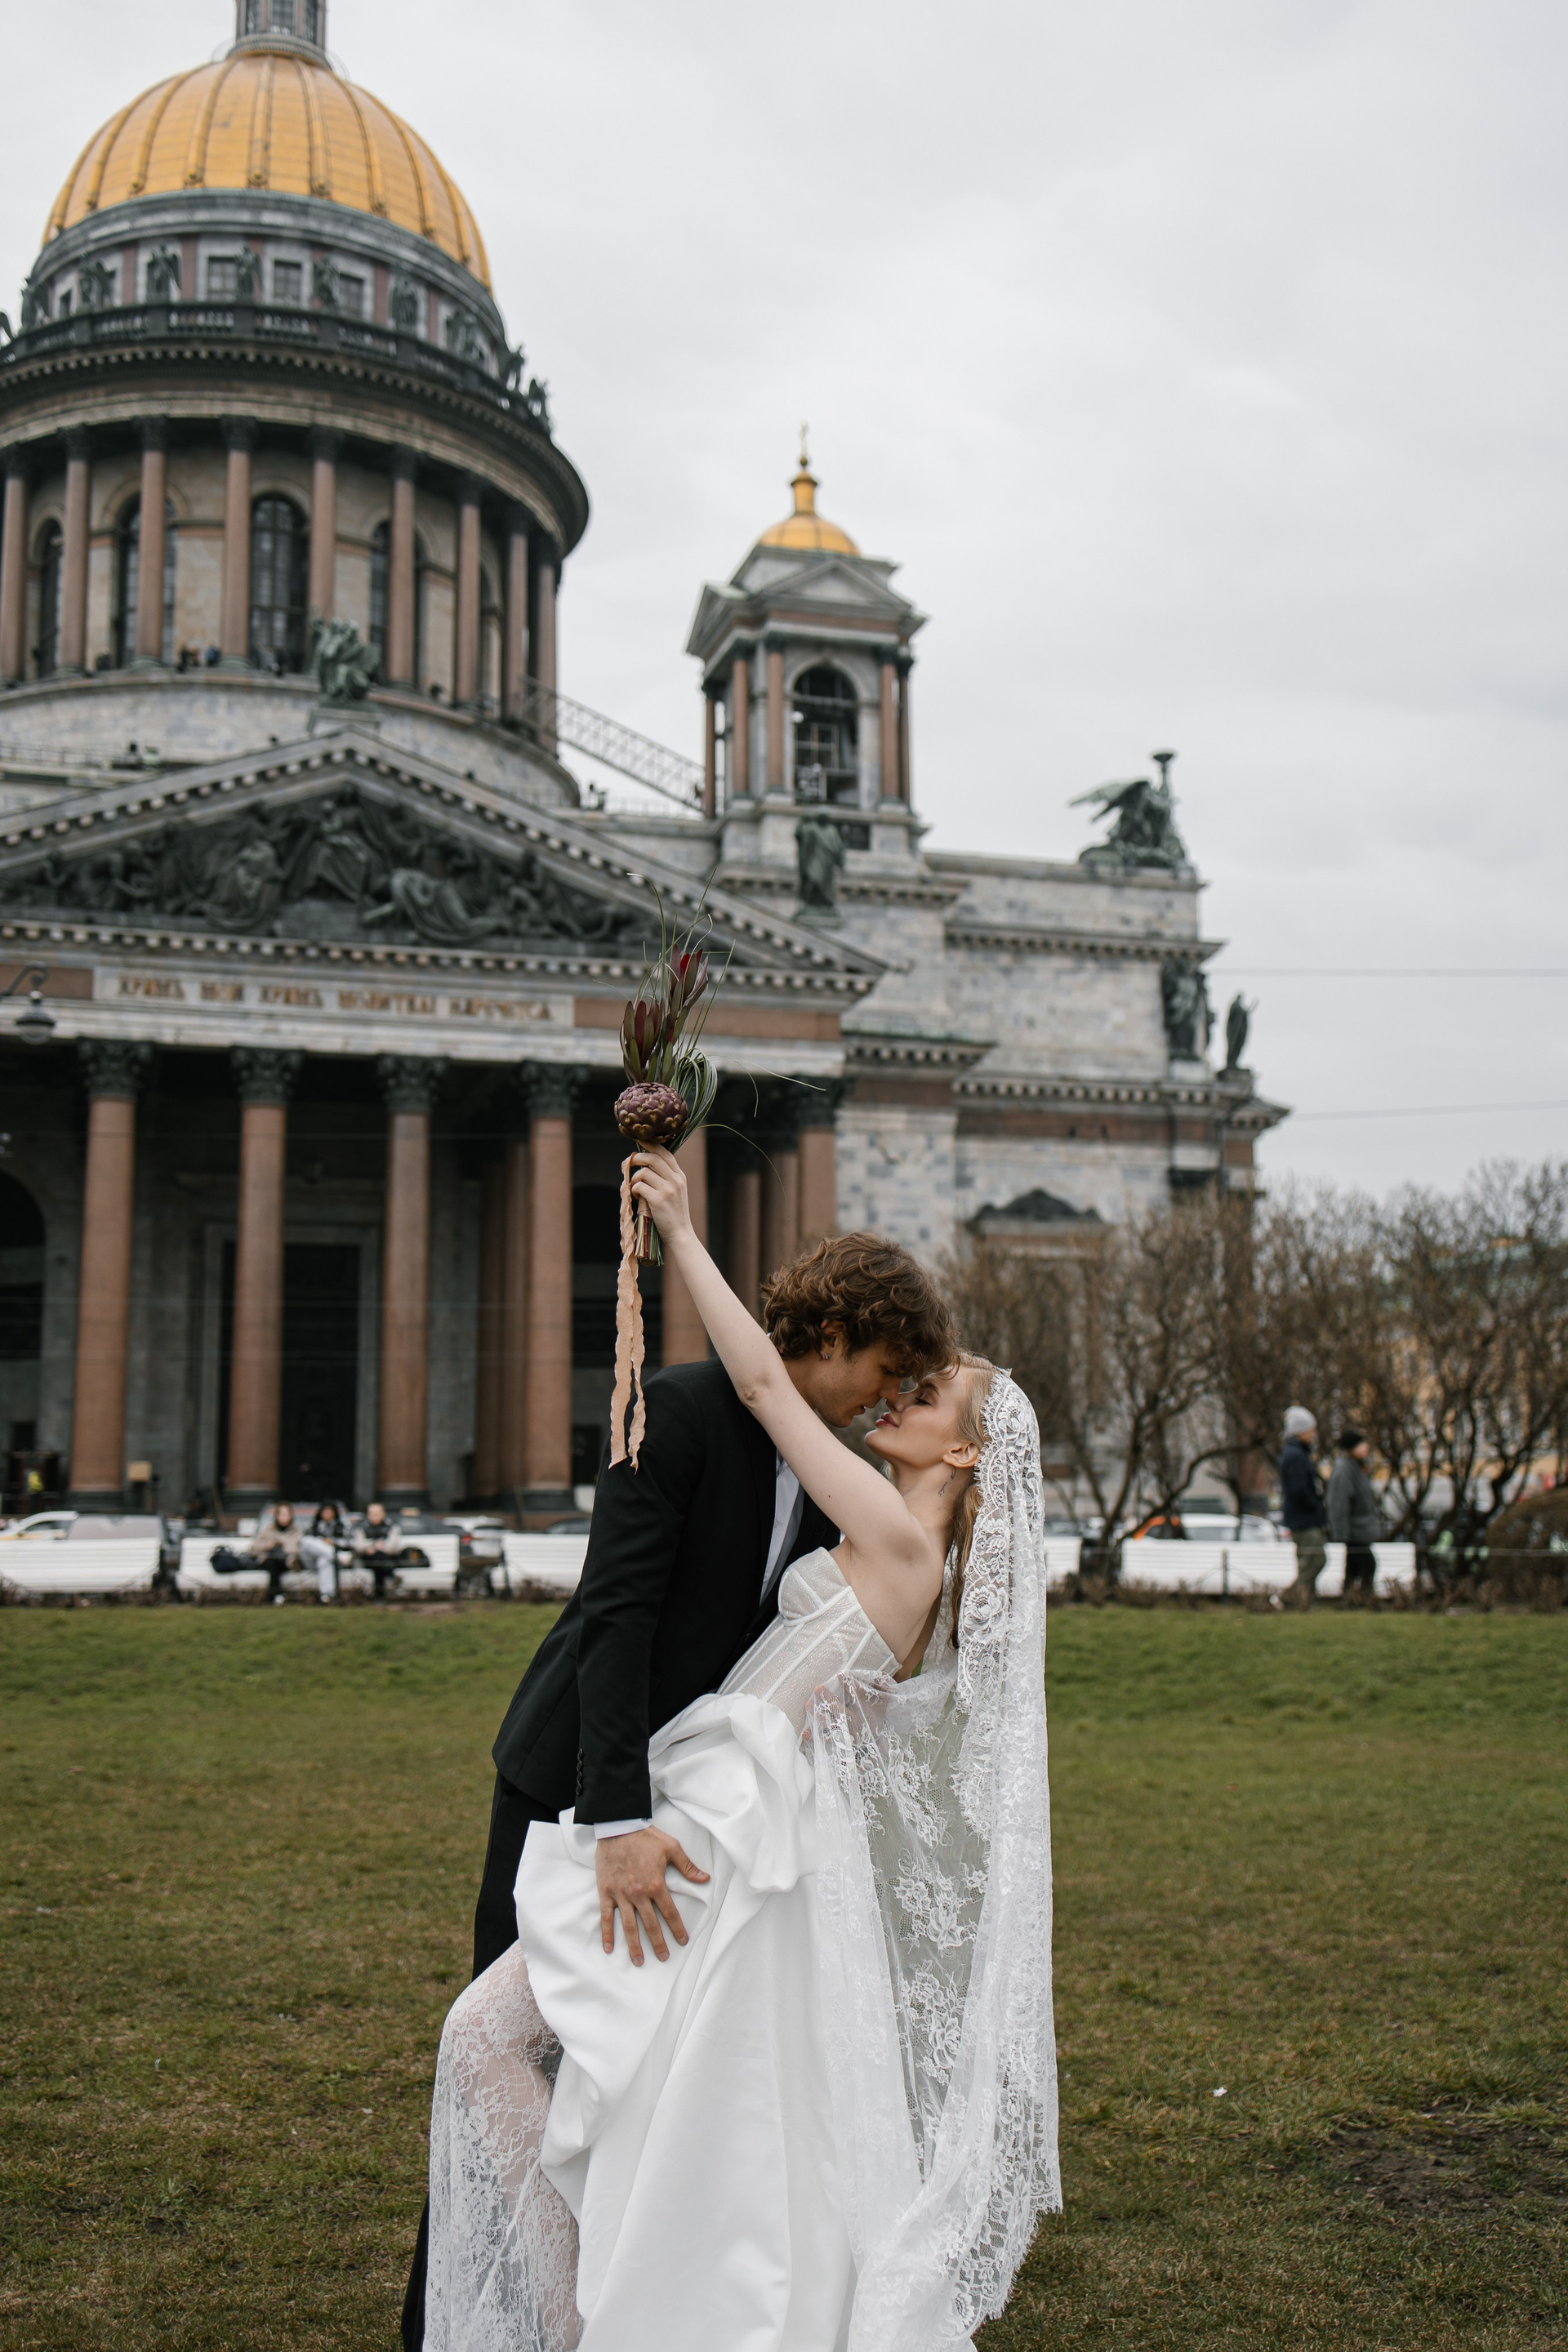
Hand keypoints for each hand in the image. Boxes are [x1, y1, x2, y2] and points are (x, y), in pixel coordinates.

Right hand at [595, 1826, 708, 1965]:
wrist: (618, 1827)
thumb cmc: (646, 1837)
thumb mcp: (672, 1847)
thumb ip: (688, 1866)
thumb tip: (705, 1879)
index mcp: (656, 1884)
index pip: (670, 1913)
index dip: (677, 1929)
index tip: (682, 1941)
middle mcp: (639, 1894)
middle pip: (650, 1924)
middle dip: (658, 1943)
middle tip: (663, 1957)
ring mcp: (621, 1895)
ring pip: (628, 1926)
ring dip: (634, 1945)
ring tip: (639, 1961)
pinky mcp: (606, 1892)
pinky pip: (606, 1917)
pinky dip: (607, 1933)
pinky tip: (609, 1948)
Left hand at [629, 1147, 692, 1247]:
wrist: (680, 1234)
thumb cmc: (674, 1214)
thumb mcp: (675, 1191)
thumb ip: (665, 1177)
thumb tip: (645, 1164)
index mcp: (680, 1176)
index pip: (665, 1153)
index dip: (650, 1144)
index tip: (639, 1140)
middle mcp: (675, 1180)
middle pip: (652, 1158)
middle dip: (637, 1158)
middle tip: (629, 1163)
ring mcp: (668, 1189)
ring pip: (643, 1172)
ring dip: (634, 1178)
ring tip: (633, 1187)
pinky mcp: (658, 1200)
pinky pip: (639, 1186)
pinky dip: (634, 1189)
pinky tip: (635, 1195)